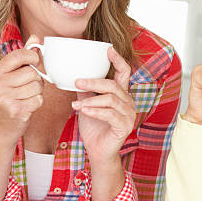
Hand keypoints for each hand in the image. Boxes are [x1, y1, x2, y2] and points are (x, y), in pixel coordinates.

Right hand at [0, 35, 43, 141]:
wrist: (1, 127)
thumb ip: (23, 56)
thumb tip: (36, 38)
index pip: (20, 54)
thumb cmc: (9, 98)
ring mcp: (5, 98)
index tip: (35, 61)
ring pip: (37, 86)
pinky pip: (38, 99)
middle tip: (29, 86)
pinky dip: (37, 102)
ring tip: (27, 96)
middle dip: (37, 79)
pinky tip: (28, 106)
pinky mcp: (16, 110)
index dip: (33, 56)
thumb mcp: (11, 76)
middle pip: (33, 72)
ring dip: (37, 92)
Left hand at [72, 47, 135, 165]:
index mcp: (121, 94)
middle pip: (114, 85)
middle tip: (77, 82)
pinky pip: (110, 114)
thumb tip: (73, 75)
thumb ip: (85, 91)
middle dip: (94, 82)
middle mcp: (128, 102)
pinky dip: (95, 111)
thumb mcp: (87, 105)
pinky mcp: (125, 126)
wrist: (98, 152)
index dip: (118, 60)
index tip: (108, 49)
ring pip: (111, 100)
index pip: (124, 72)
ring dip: (91, 100)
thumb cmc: (94, 128)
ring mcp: (128, 115)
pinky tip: (83, 111)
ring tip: (76, 104)